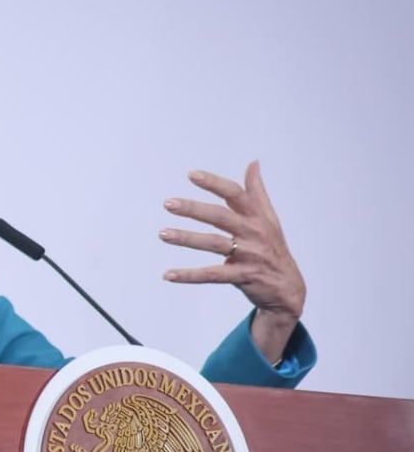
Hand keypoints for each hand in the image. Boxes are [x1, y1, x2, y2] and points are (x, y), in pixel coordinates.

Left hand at [159, 161, 305, 362]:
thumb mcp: (269, 219)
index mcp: (257, 216)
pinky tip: (168, 274)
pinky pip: (212, 274)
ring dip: (186, 238)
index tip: (191, 174)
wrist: (289, 289)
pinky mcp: (243, 276)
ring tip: (162, 233)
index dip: (214, 183)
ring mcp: (249, 254)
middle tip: (168, 203)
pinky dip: (189, 275)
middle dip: (193, 209)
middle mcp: (253, 232)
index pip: (235, 194)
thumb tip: (253, 163)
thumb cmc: (273, 248)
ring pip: (213, 243)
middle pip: (220, 216)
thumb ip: (257, 192)